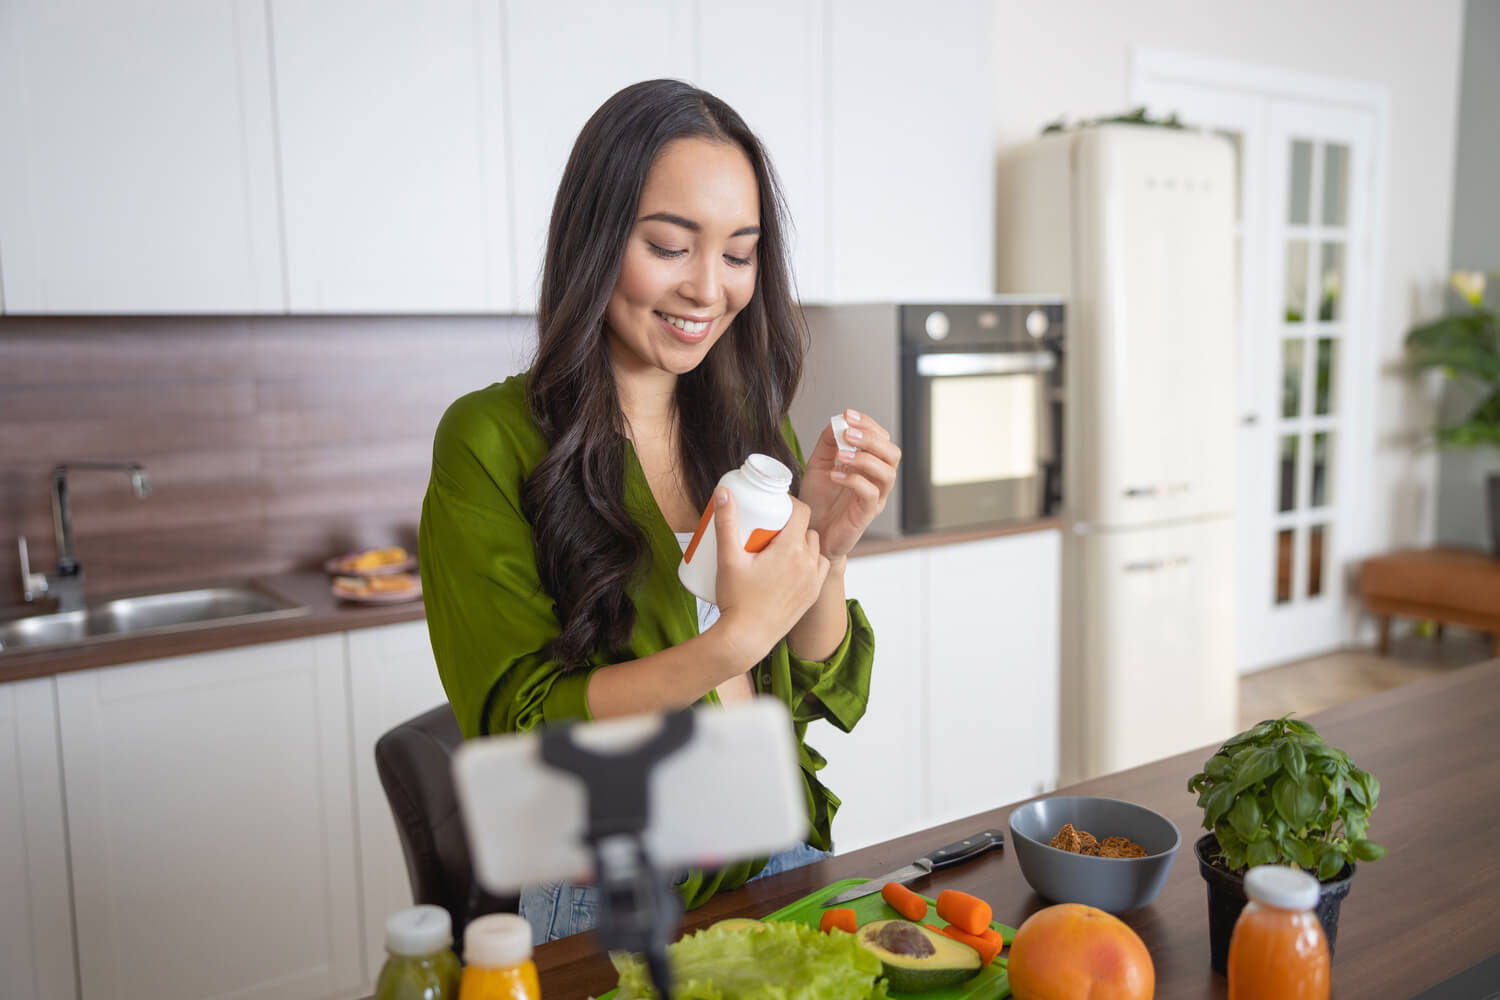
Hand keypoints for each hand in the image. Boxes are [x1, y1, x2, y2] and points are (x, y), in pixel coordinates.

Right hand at [710, 489, 830, 665]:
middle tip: (769, 527)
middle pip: (806, 528)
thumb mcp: (728, 558)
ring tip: (779, 546)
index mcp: (791, 549)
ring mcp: (813, 580)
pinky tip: (792, 565)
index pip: (801, 511)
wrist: (747, 639)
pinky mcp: (812, 595)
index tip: (774, 505)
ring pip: (814, 548)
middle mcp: (808, 562)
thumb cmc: (737, 601)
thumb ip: (726, 522)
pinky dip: (809, 562)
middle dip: (791, 523)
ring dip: (802, 542)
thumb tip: (723, 492)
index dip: (789, 503)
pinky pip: (818, 568)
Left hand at [798, 409, 900, 558]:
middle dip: (871, 438)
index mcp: (869, 465)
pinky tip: (835, 475)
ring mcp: (875, 498)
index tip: (848, 414)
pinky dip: (854, 480)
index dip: (868, 424)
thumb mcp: (818, 465)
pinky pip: (870, 493)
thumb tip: (837, 422)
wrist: (812, 533)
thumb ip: (828, 444)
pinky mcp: (866, 514)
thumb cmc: (818, 502)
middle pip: (892, 453)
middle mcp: (877, 480)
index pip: (882, 438)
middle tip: (848, 433)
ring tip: (841, 455)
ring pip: (887, 473)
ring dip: (864, 458)